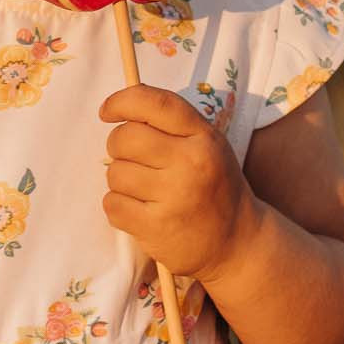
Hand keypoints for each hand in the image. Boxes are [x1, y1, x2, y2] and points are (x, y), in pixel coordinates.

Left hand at [100, 85, 259, 280]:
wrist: (237, 242)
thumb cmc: (215, 187)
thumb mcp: (209, 146)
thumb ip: (172, 125)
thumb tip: (122, 108)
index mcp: (204, 137)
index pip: (154, 103)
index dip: (122, 101)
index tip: (107, 111)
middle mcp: (190, 163)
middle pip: (125, 138)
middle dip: (118, 147)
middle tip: (133, 160)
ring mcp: (173, 196)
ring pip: (114, 173)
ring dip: (120, 181)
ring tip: (144, 191)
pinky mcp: (156, 227)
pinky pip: (112, 204)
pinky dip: (119, 207)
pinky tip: (141, 211)